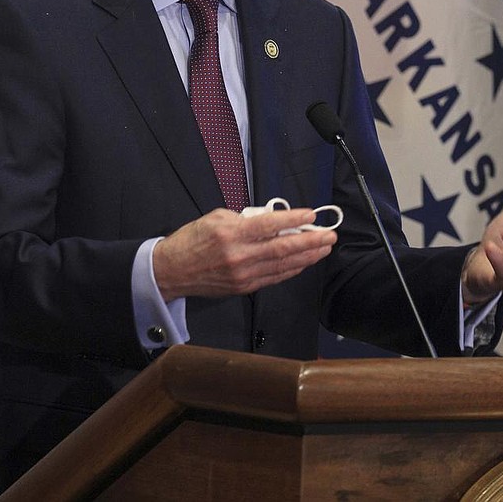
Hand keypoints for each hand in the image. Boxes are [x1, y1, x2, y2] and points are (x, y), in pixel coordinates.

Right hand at [152, 207, 336, 301]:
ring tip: (324, 247)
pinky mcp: (244, 287)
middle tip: (330, 235)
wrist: (172, 271)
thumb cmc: (193, 239)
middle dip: (310, 241)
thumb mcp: (216, 217)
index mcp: (232, 234)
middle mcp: (240, 256)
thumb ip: (245, 218)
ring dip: (307, 256)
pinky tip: (305, 262)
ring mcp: (243, 274)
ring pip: (283, 265)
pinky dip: (292, 269)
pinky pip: (274, 278)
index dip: (293, 219)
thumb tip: (271, 220)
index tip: (312, 213)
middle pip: (282, 248)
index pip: (269, 225)